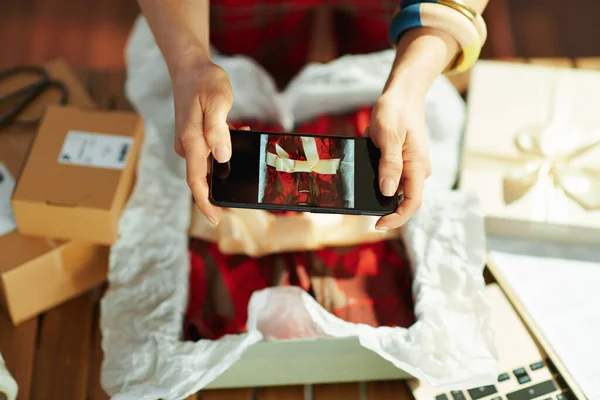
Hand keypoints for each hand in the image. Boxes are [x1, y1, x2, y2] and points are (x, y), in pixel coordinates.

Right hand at [172, 58, 232, 224]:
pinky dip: (226, 148)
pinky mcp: (194, 136)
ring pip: (209, 164)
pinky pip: (211, 150)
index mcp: (191, 141)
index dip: (205, 203)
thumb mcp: (217, 102)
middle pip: (203, 177)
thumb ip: (219, 130)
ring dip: (228, 163)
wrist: (190, 67)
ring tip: (246, 147)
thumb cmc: (204, 81)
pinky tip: (241, 132)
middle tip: (243, 193)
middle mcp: (187, 146)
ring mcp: (190, 142)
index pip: (196, 180)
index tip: (216, 219)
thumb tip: (222, 157)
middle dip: (221, 189)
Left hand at [368, 86, 431, 229]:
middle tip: (359, 197)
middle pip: (401, 198)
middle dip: (381, 202)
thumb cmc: (396, 111)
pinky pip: (388, 173)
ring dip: (376, 182)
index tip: (377, 224)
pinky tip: (369, 151)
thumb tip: (387, 191)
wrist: (403, 93)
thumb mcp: (388, 136)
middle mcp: (417, 169)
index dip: (396, 218)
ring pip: (392, 186)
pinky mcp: (403, 160)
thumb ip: (389, 164)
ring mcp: (411, 165)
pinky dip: (375, 169)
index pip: (412, 202)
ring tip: (364, 162)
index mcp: (418, 166)